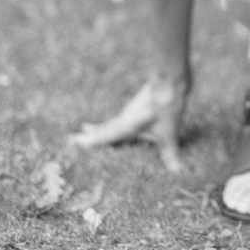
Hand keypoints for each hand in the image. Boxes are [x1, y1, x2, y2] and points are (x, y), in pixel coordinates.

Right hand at [68, 76, 188, 172]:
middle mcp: (125, 117)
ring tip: (90, 128)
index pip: (103, 137)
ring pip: (112, 121)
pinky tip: (121, 120)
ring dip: (102, 127)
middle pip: (104, 128)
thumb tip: (177, 172)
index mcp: (126, 126)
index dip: (89, 142)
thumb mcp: (169, 132)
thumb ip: (170, 153)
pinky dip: (116, 121)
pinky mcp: (140, 103)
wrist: (170, 78)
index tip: (72, 142)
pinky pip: (123, 116)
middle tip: (73, 137)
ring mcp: (132, 109)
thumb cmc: (166, 105)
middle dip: (91, 134)